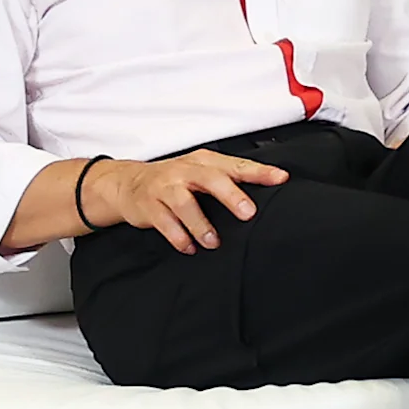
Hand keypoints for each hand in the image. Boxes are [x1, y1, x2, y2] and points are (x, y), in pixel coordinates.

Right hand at [95, 150, 287, 254]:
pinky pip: (164, 222)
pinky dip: (178, 237)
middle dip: (230, 196)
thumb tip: (269, 191)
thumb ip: (230, 179)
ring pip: (184, 203)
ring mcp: (164, 187)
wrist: (127, 182)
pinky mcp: (148, 204)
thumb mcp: (202, 172)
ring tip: (213, 242)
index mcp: (205, 162)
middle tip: (248, 213)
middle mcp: (185, 171)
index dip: (259, 171)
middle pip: (210, 179)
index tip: (280, 179)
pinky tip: (189, 247)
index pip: (236, 165)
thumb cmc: (176, 179)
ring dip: (200, 225)